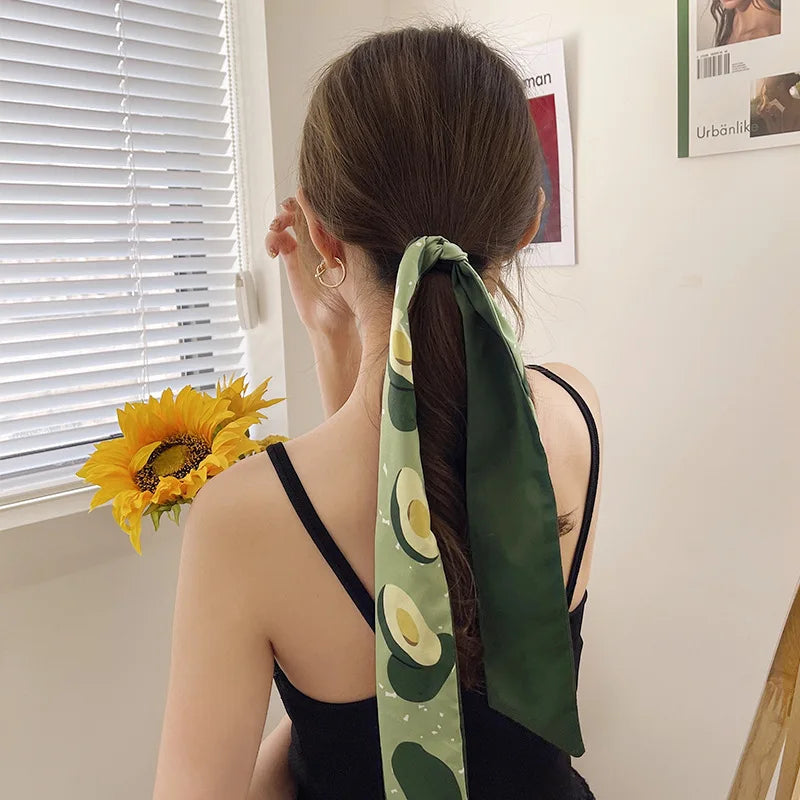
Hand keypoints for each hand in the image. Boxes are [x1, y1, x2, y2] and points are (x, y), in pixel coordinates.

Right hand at [265, 197, 353, 335]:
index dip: (306, 199)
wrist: (332, 319)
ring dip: (277, 221)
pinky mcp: (291, 259)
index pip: (318, 207)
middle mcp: (319, 237)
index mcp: (335, 233)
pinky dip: (271, 240)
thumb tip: (319, 212)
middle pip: (300, 210)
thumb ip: (328, 234)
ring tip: (276, 231)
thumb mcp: (341, 258)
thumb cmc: (346, 292)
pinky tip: (273, 251)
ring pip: (286, 223)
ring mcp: (304, 247)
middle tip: (284, 213)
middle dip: (289, 208)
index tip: (298, 200)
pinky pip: (278, 242)